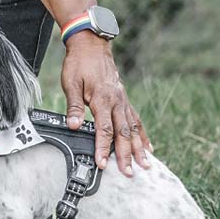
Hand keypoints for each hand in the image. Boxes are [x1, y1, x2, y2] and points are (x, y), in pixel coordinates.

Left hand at [60, 34, 151, 176]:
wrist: (91, 45)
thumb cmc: (79, 63)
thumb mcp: (71, 83)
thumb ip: (74, 106)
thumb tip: (73, 126)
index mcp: (102, 99)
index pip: (104, 129)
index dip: (103, 148)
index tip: (102, 163)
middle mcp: (116, 102)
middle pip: (123, 133)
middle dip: (126, 155)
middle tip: (129, 173)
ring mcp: (123, 101)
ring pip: (133, 128)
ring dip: (139, 148)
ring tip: (145, 165)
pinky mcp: (124, 99)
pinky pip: (136, 120)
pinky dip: (143, 135)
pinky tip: (148, 147)